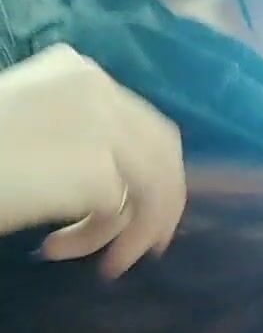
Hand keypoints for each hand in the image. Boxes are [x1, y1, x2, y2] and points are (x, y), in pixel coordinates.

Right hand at [0, 44, 186, 275]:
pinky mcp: (97, 169)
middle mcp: (98, 88)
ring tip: (105, 262)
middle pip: (163, 151)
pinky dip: (95, 242)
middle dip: (163, 204)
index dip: (152, 170)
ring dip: (132, 233)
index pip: (141, 121)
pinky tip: (55, 249)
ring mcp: (103, 126)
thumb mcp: (29, 128)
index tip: (141, 210)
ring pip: (151, 188)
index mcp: (77, 71)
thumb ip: (75, 138)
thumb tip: (116, 187)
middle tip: (151, 246)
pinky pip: (118, 216)